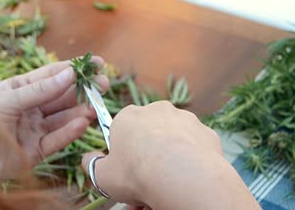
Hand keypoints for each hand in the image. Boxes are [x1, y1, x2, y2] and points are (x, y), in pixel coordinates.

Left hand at [0, 56, 108, 169]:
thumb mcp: (8, 99)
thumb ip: (40, 89)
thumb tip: (70, 74)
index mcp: (22, 89)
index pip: (53, 75)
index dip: (75, 69)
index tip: (97, 63)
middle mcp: (31, 107)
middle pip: (63, 96)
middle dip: (84, 90)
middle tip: (103, 86)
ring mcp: (35, 129)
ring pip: (63, 118)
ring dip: (81, 111)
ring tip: (95, 107)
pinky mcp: (37, 151)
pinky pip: (57, 139)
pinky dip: (70, 132)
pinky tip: (82, 123)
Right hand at [82, 101, 258, 209]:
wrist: (183, 176)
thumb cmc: (136, 173)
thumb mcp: (102, 175)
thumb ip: (92, 165)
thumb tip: (88, 160)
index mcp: (129, 116)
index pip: (122, 131)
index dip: (124, 154)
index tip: (127, 172)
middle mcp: (157, 110)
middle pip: (149, 136)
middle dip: (148, 157)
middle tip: (147, 183)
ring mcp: (185, 119)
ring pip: (174, 142)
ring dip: (170, 160)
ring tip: (168, 185)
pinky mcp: (206, 132)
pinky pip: (195, 149)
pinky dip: (191, 162)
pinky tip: (187, 179)